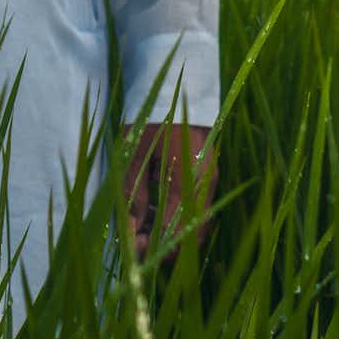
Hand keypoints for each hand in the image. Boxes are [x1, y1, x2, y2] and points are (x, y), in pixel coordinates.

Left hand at [121, 123, 214, 261]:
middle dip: (162, 242)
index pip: (177, 230)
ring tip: (136, 227)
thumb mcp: (134, 154)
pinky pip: (192, 207)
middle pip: (190, 231)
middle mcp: (205, 185)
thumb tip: (130, 229)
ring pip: (192, 221)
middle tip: (134, 243)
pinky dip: (172, 214)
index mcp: (190, 180)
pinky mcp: (204, 177)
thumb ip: (133, 193)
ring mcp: (208, 181)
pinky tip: (148, 210)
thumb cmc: (150, 118)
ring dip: (166, 229)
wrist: (175, 88)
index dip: (155, 245)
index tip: (132, 249)